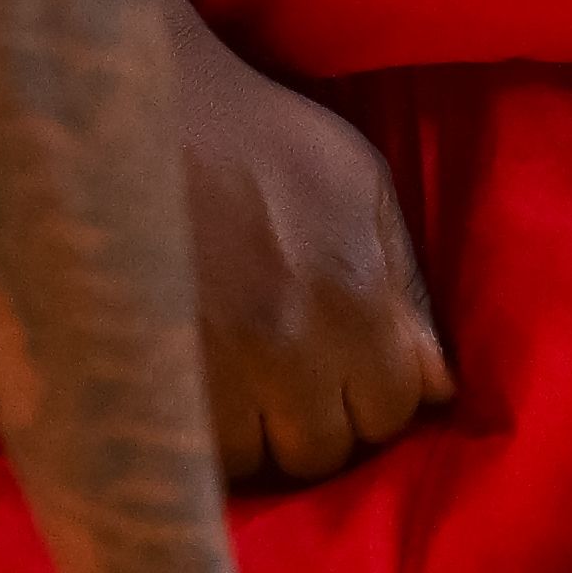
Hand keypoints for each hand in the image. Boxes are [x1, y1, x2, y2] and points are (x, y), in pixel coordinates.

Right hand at [166, 0, 445, 488]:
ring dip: (254, 434)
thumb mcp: (359, 180)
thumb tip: (437, 387)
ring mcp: (212, 370)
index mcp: (352, 297)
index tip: (345, 365)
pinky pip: (189, 456)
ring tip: (239, 380)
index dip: (373, 391)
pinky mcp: (144, 380)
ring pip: (256, 463)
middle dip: (315, 417)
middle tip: (288, 373)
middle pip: (324, 450)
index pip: (392, 411)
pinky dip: (197, 436)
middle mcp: (288, 347)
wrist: (134, 109)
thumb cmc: (257, 135)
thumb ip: (404, 286)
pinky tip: (195, 384)